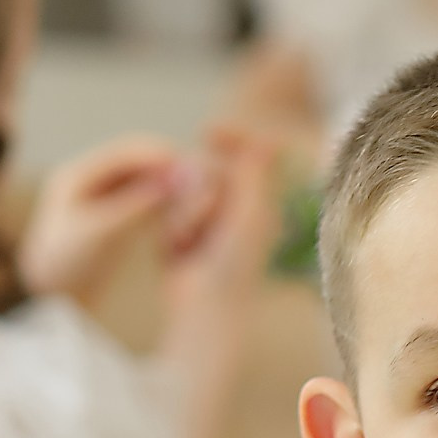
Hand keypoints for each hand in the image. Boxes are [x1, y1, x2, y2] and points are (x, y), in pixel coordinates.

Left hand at [21, 136, 192, 311]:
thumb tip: (170, 180)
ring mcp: (99, 200)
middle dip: (167, 168)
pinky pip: (143, 200)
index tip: (189, 163)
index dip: (158, 155)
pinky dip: (163, 202)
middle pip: (136, 164)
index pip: (125, 152)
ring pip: (142, 181)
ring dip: (168, 184)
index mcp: (75, 176)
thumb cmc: (66, 269)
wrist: (50, 302)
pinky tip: (184, 211)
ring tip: (197, 192)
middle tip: (201, 176)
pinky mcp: (110, 219)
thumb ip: (134, 206)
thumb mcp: (99, 235)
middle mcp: (87, 181)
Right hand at [158, 125, 282, 331]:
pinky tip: (178, 252)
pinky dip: (172, 230)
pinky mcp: (182, 234)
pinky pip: (169, 211)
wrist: (206, 306)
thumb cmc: (235, 265)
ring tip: (190, 245)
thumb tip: (268, 142)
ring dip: (185, 216)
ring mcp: (207, 221)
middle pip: (209, 170)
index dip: (232, 138)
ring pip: (186, 190)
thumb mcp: (250, 217)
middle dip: (199, 195)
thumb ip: (256, 179)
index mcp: (259, 203)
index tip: (208, 131)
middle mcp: (235, 210)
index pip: (247, 155)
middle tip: (200, 233)